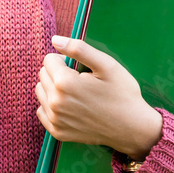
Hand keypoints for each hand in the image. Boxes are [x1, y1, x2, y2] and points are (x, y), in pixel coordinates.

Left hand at [35, 35, 162, 159]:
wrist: (133, 128)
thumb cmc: (122, 93)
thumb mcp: (106, 64)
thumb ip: (78, 48)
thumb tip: (55, 40)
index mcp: (64, 83)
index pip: (48, 59)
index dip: (65, 60)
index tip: (81, 69)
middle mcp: (55, 103)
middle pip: (43, 74)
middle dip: (58, 73)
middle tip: (81, 81)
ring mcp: (55, 120)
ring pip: (41, 91)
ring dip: (53, 88)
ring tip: (76, 93)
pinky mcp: (57, 132)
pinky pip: (42, 111)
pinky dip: (52, 106)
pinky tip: (71, 107)